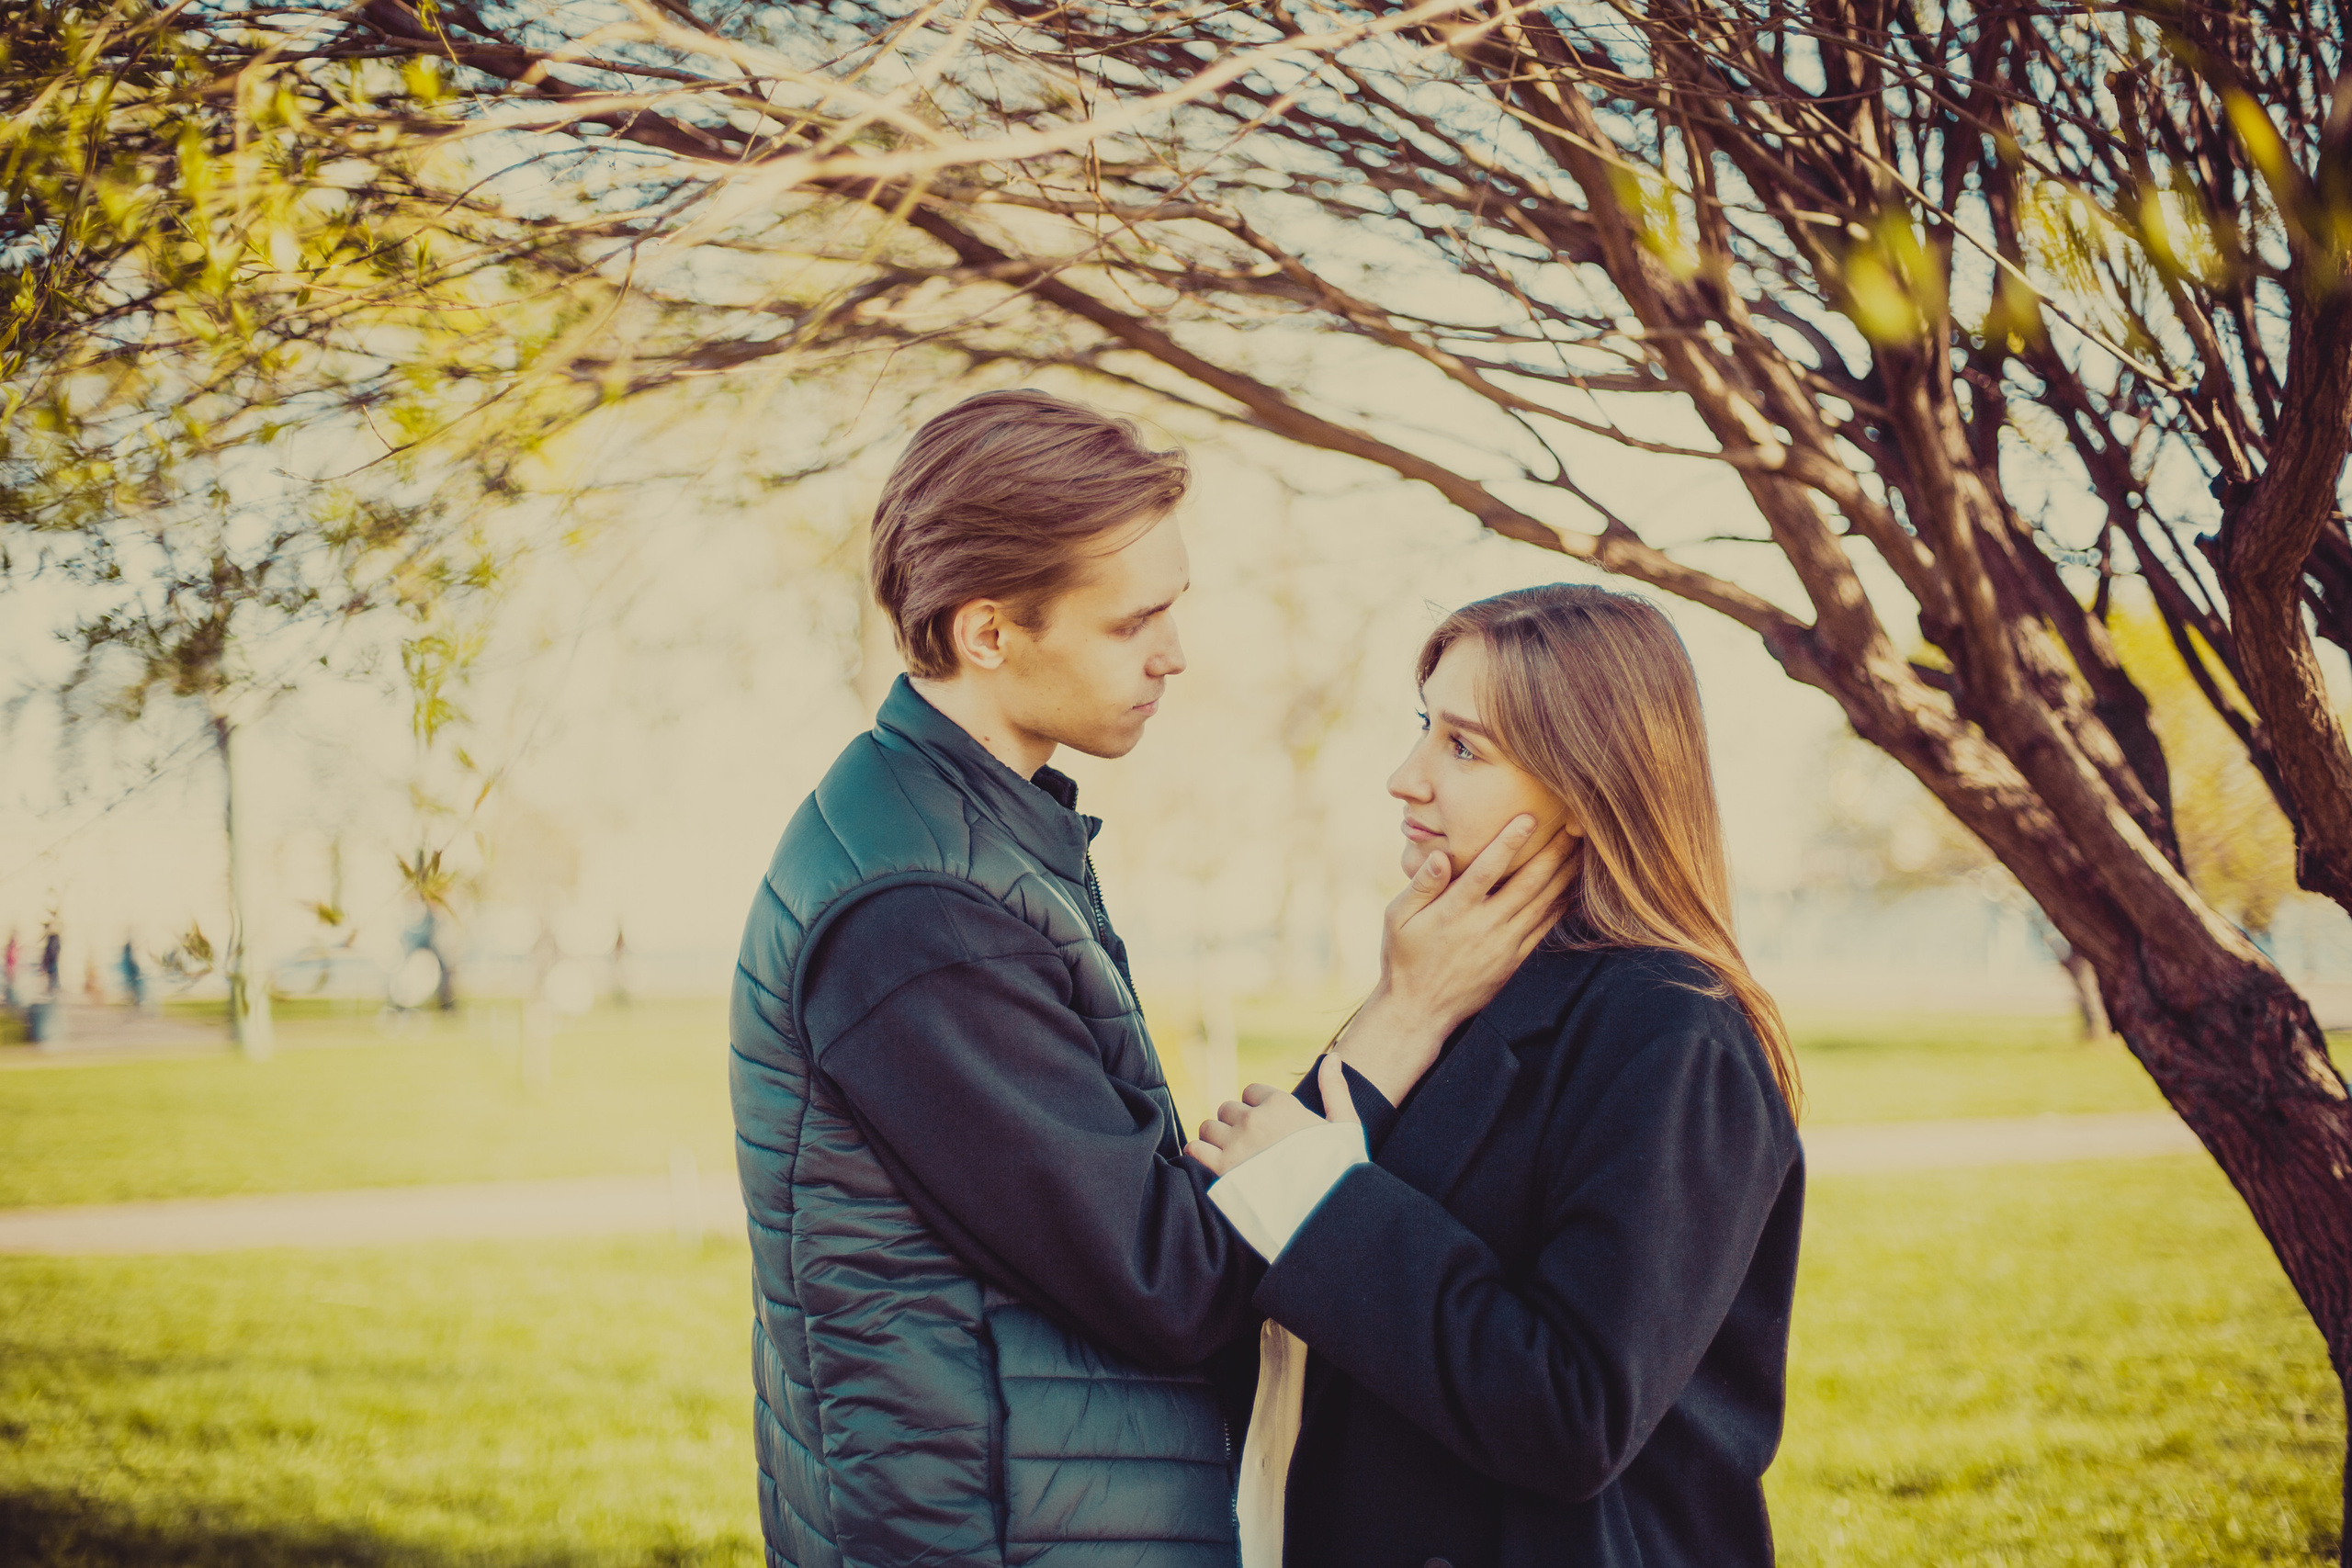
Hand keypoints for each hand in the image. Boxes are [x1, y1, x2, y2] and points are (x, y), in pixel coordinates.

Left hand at [1185, 1055, 1356, 1177]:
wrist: (1328, 1214)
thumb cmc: (1341, 1172)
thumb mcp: (1346, 1126)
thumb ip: (1335, 1089)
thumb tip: (1333, 1057)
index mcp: (1281, 1105)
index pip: (1251, 1092)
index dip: (1257, 1108)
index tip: (1267, 1128)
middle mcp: (1255, 1119)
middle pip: (1228, 1109)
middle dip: (1236, 1124)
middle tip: (1250, 1147)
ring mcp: (1236, 1144)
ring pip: (1209, 1128)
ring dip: (1216, 1139)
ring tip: (1232, 1157)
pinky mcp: (1222, 1170)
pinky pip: (1195, 1150)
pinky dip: (1199, 1155)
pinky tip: (1212, 1165)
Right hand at [1337, 816, 1572, 1102]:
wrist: (1420, 1011)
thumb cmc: (1403, 958)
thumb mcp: (1397, 918)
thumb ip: (1421, 885)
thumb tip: (1442, 856)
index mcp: (1454, 911)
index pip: (1486, 869)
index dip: (1509, 842)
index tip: (1529, 817)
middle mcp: (1484, 926)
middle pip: (1527, 883)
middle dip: (1553, 852)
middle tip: (1574, 825)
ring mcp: (1503, 945)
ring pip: (1543, 904)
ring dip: (1564, 874)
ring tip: (1582, 849)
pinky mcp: (1514, 961)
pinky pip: (1545, 929)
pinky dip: (1562, 906)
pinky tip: (1573, 888)